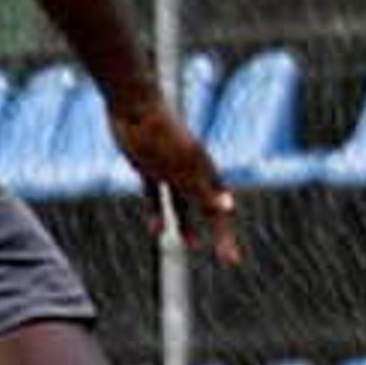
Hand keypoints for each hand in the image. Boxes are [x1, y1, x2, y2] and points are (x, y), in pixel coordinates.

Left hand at [108, 91, 242, 263]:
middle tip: (229, 259)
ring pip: (183, 203)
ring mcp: (170, 169)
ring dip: (188, 225)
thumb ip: (202, 190)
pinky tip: (155, 229)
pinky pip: (156, 195)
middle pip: (209, 209)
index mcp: (204, 171)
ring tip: (191, 246)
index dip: (226, 235)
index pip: (220, 210)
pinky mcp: (149, 166)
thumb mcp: (180, 167)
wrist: (133, 104)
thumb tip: (227, 209)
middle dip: (218, 234)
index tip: (232, 259)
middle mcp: (192, 171)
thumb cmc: (159, 135)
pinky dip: (156, 211)